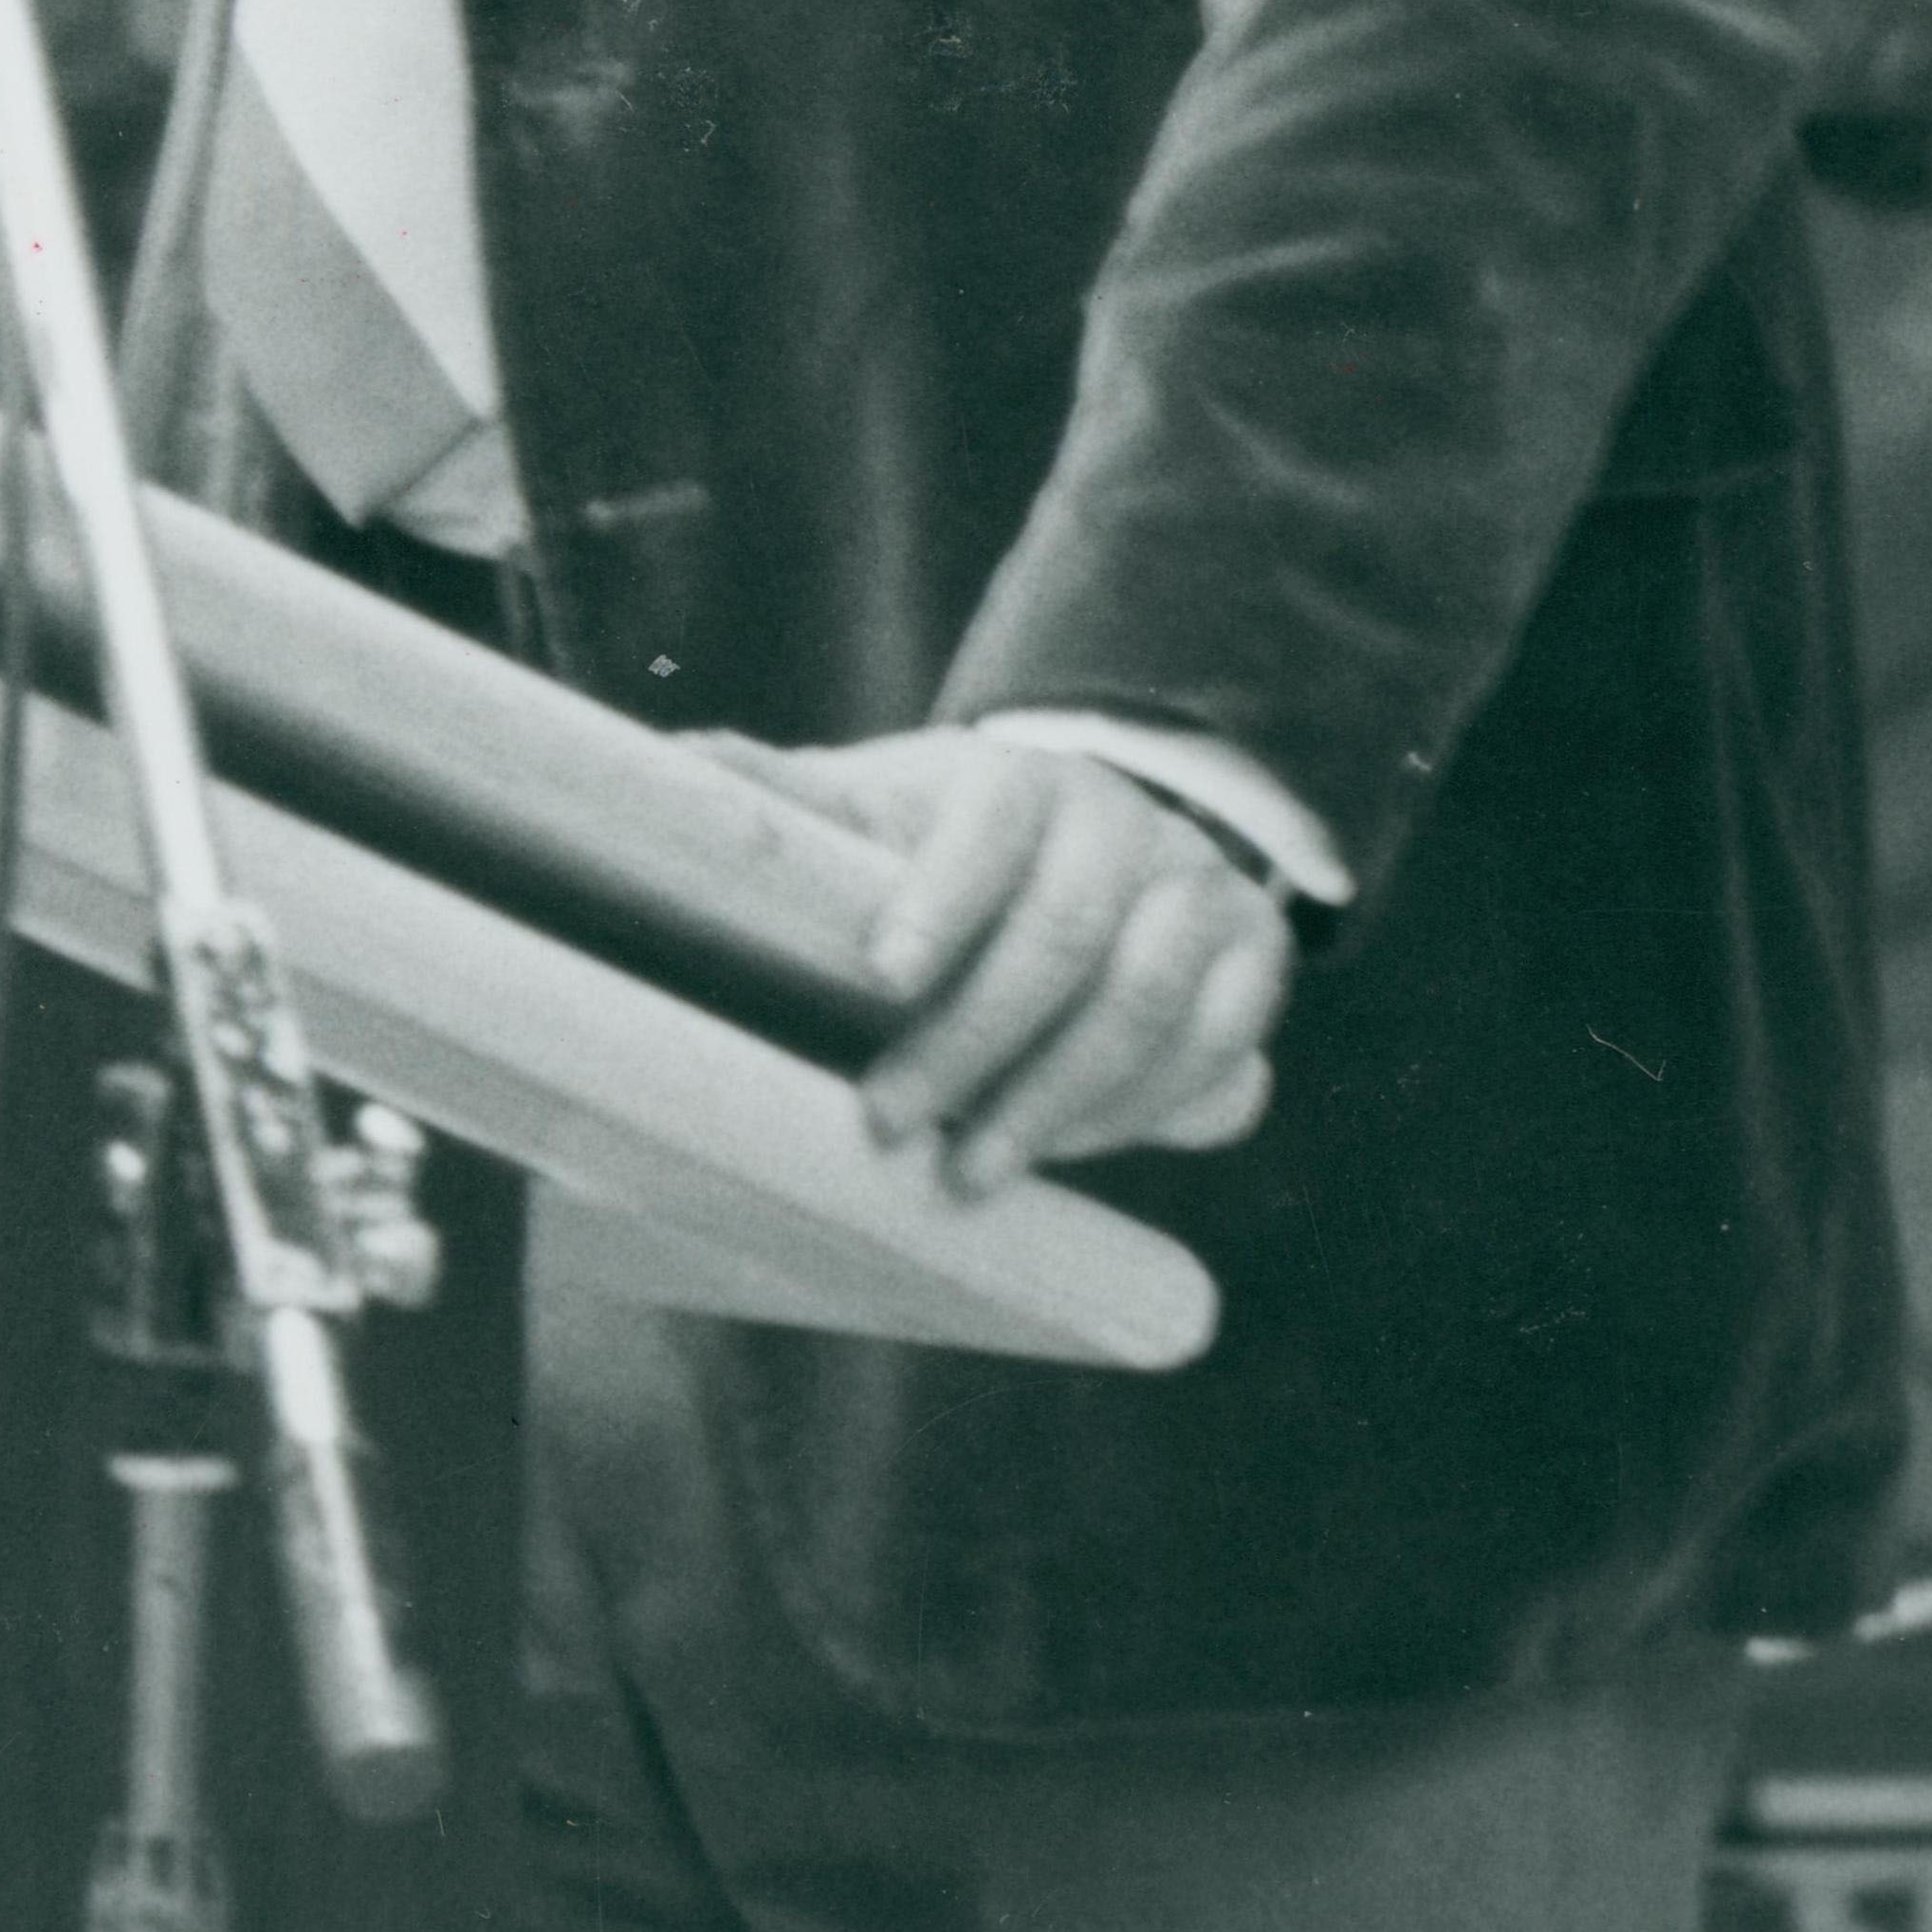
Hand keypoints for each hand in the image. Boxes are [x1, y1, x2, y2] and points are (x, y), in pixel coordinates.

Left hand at [756, 731, 1292, 1195]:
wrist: (1097, 838)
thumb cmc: (952, 841)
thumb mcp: (875, 810)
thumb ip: (787, 800)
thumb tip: (677, 757)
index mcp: (1021, 777)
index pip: (991, 824)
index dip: (942, 897)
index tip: (881, 975)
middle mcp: (1123, 819)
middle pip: (1065, 932)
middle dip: (974, 1040)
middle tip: (889, 1125)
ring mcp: (1200, 884)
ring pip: (1145, 999)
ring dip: (1056, 1099)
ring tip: (970, 1174)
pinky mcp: (1254, 957)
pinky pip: (1220, 1044)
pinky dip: (1146, 1110)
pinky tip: (1068, 1152)